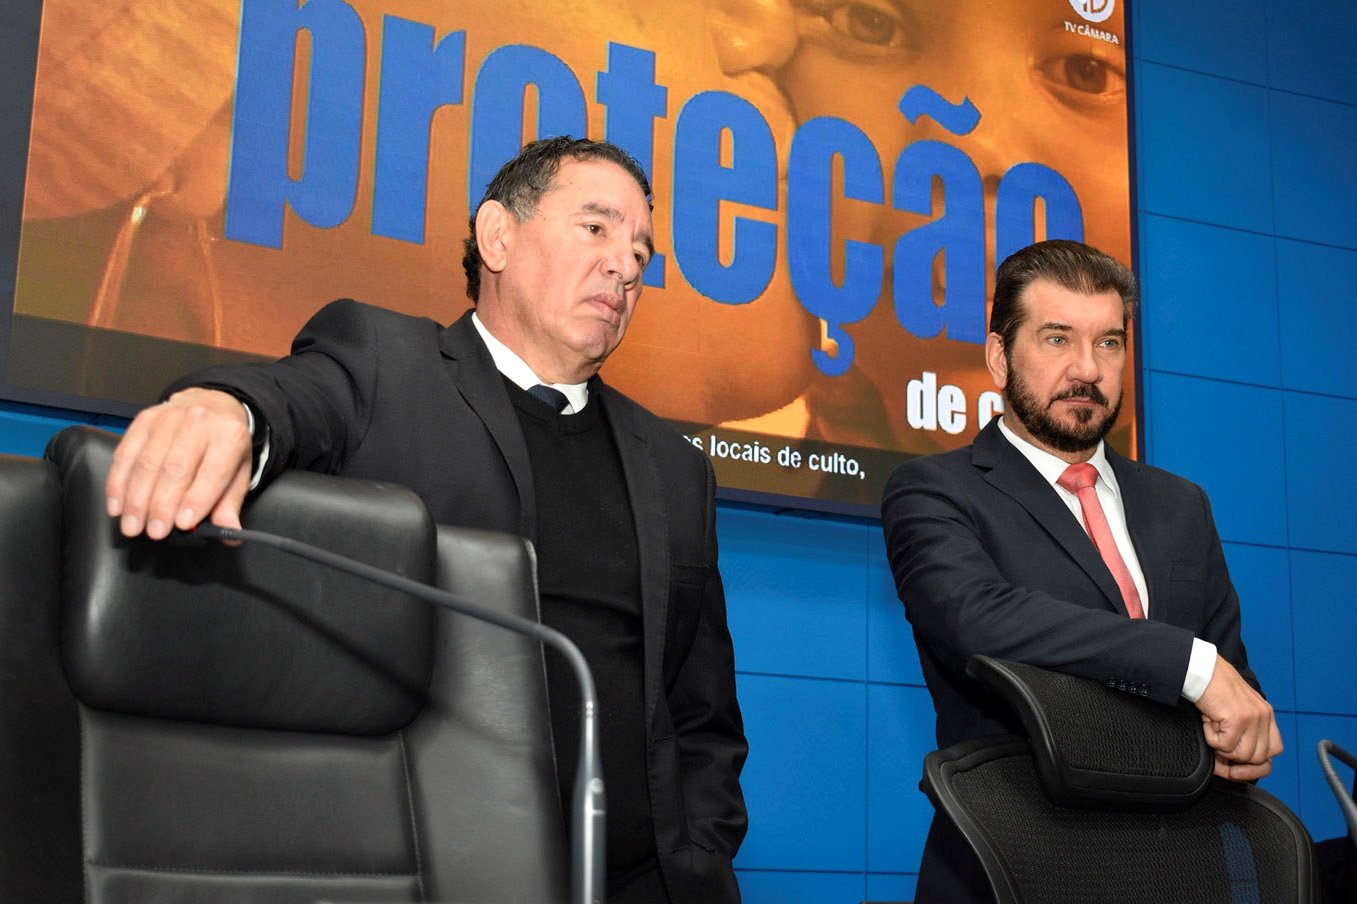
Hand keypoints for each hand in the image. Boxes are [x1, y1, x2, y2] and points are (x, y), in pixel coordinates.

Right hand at [104, 387, 253, 538]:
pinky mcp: (143, 420)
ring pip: (147, 464)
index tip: (182, 524)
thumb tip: (229, 534)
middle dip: (161, 505)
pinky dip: (118, 483)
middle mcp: (198, 422)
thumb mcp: (238, 471)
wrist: (211, 404)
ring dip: (136, 499)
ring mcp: (168, 418)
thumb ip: (230, 504)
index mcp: (229, 436)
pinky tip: (117, 505)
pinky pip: (126, 455)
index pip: (213, 471)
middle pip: (175, 469)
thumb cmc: (224, 444)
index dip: (196, 500)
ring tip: (132, 525)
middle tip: (153, 531)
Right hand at [1195, 655, 1282, 781]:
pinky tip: (1208, 721)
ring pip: (1243, 755)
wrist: (1201, 670)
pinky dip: (1211, 737)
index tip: (1238, 762)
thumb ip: (1245, 732)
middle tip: (1219, 740)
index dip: (1256, 761)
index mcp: (1266, 714)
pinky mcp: (1238, 718)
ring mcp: (1253, 717)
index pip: (1274, 750)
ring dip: (1222, 746)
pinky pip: (1225, 745)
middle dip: (1235, 757)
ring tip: (1213, 726)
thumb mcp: (1236, 710)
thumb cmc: (1213, 689)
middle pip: (1258, 758)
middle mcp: (1264, 716)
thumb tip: (1238, 766)